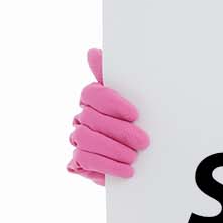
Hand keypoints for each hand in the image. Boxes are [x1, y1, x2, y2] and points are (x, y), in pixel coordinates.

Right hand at [66, 47, 150, 184]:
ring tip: (134, 157)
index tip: (134, 114)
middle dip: (120, 131)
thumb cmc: (137, 124)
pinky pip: (85, 160)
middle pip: (92, 118)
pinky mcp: (78, 161)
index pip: (92, 94)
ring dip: (113, 149)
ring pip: (86, 139)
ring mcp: (78, 138)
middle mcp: (81, 116)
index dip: (112, 103)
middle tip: (143, 141)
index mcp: (92, 99)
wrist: (144, 158)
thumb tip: (92, 52)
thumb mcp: (135, 100)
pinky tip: (126, 170)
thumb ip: (114, 78)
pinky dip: (107, 166)